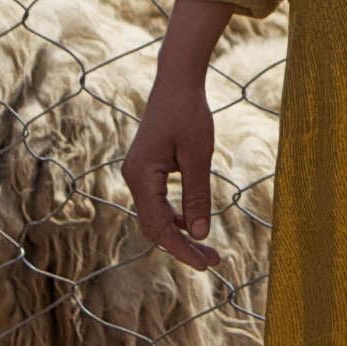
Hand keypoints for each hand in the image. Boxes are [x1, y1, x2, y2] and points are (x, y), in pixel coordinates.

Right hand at [126, 4, 234, 264]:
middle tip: (212, 262)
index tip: (205, 263)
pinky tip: (195, 225)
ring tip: (207, 250)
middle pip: (154, 227)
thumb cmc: (189, 114)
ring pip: (155, 217)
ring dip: (180, 234)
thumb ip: (198, 196)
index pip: (159, 226)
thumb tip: (201, 234)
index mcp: (142, 176)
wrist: (175, 82)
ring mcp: (137, 175)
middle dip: (182, 247)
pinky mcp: (146, 170)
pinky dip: (175, 217)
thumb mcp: (199, 156)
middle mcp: (133, 178)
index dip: (181, 249)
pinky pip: (157, 203)